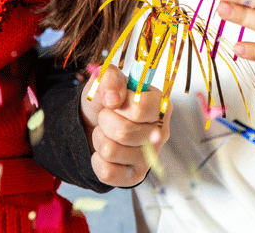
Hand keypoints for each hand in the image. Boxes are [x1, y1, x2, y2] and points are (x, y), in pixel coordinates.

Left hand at [79, 66, 171, 187]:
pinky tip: (103, 152)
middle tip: (106, 117)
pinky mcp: (136, 177)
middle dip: (104, 121)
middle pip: (124, 132)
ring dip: (99, 138)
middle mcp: (161, 132)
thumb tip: (114, 98)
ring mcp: (150, 157)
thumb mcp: (105, 80)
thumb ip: (110, 77)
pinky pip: (107, 172)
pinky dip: (96, 160)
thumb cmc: (106, 100)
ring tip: (105, 132)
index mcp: (160, 104)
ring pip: (111, 151)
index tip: (114, 102)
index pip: (140, 108)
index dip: (118, 104)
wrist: (93, 124)